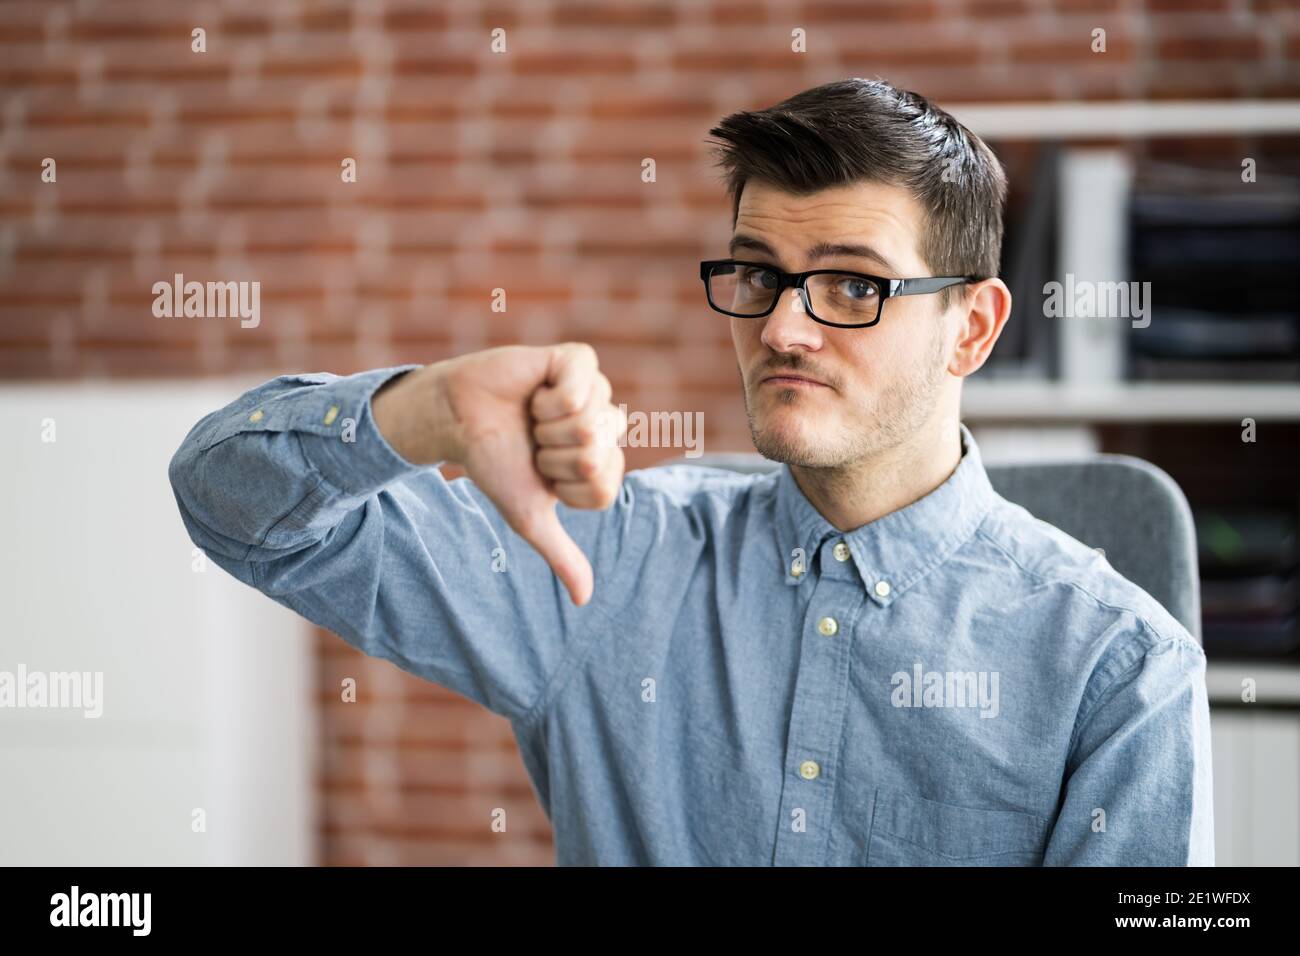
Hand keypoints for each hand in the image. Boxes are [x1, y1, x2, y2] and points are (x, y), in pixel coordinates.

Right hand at [372, 343, 626, 605]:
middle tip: (533, 441)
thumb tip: (585, 601)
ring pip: (590, 424)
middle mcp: (604, 427)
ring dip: (548, 427)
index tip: (541, 472)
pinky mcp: (578, 361)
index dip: (564, 485)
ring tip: (532, 416)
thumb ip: (561, 555)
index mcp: (600, 463)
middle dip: (554, 456)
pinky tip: (536, 391)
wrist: (458, 419)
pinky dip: (551, 396)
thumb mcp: (529, 516)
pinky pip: (583, 385)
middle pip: (598, 457)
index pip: (604, 487)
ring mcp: (595, 392)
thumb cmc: (494, 463)